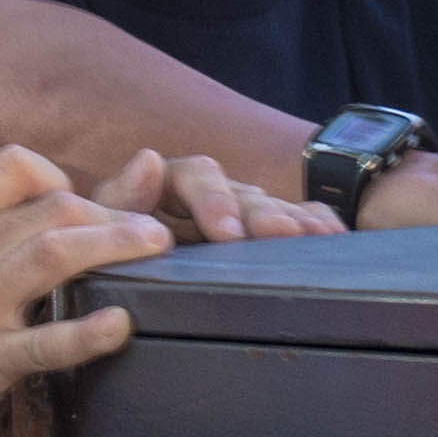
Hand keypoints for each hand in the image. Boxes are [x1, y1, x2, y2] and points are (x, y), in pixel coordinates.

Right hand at [0, 146, 171, 436]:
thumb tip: (16, 231)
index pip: (11, 166)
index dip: (59, 175)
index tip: (83, 198)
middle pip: (49, 206)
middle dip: (112, 208)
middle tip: (162, 222)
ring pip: (51, 256)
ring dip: (114, 246)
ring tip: (160, 246)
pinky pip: (40, 342)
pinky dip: (86, 331)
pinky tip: (121, 327)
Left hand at [95, 147, 332, 245]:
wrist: (120, 277)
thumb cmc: (107, 250)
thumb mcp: (102, 227)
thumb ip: (118, 200)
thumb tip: (148, 159)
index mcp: (165, 183)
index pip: (193, 175)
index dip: (213, 199)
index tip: (228, 232)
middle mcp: (207, 192)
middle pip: (240, 192)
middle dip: (263, 213)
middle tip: (282, 235)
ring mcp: (237, 211)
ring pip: (269, 207)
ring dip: (294, 220)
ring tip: (319, 237)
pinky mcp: (257, 233)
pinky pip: (292, 220)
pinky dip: (314, 223)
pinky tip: (335, 236)